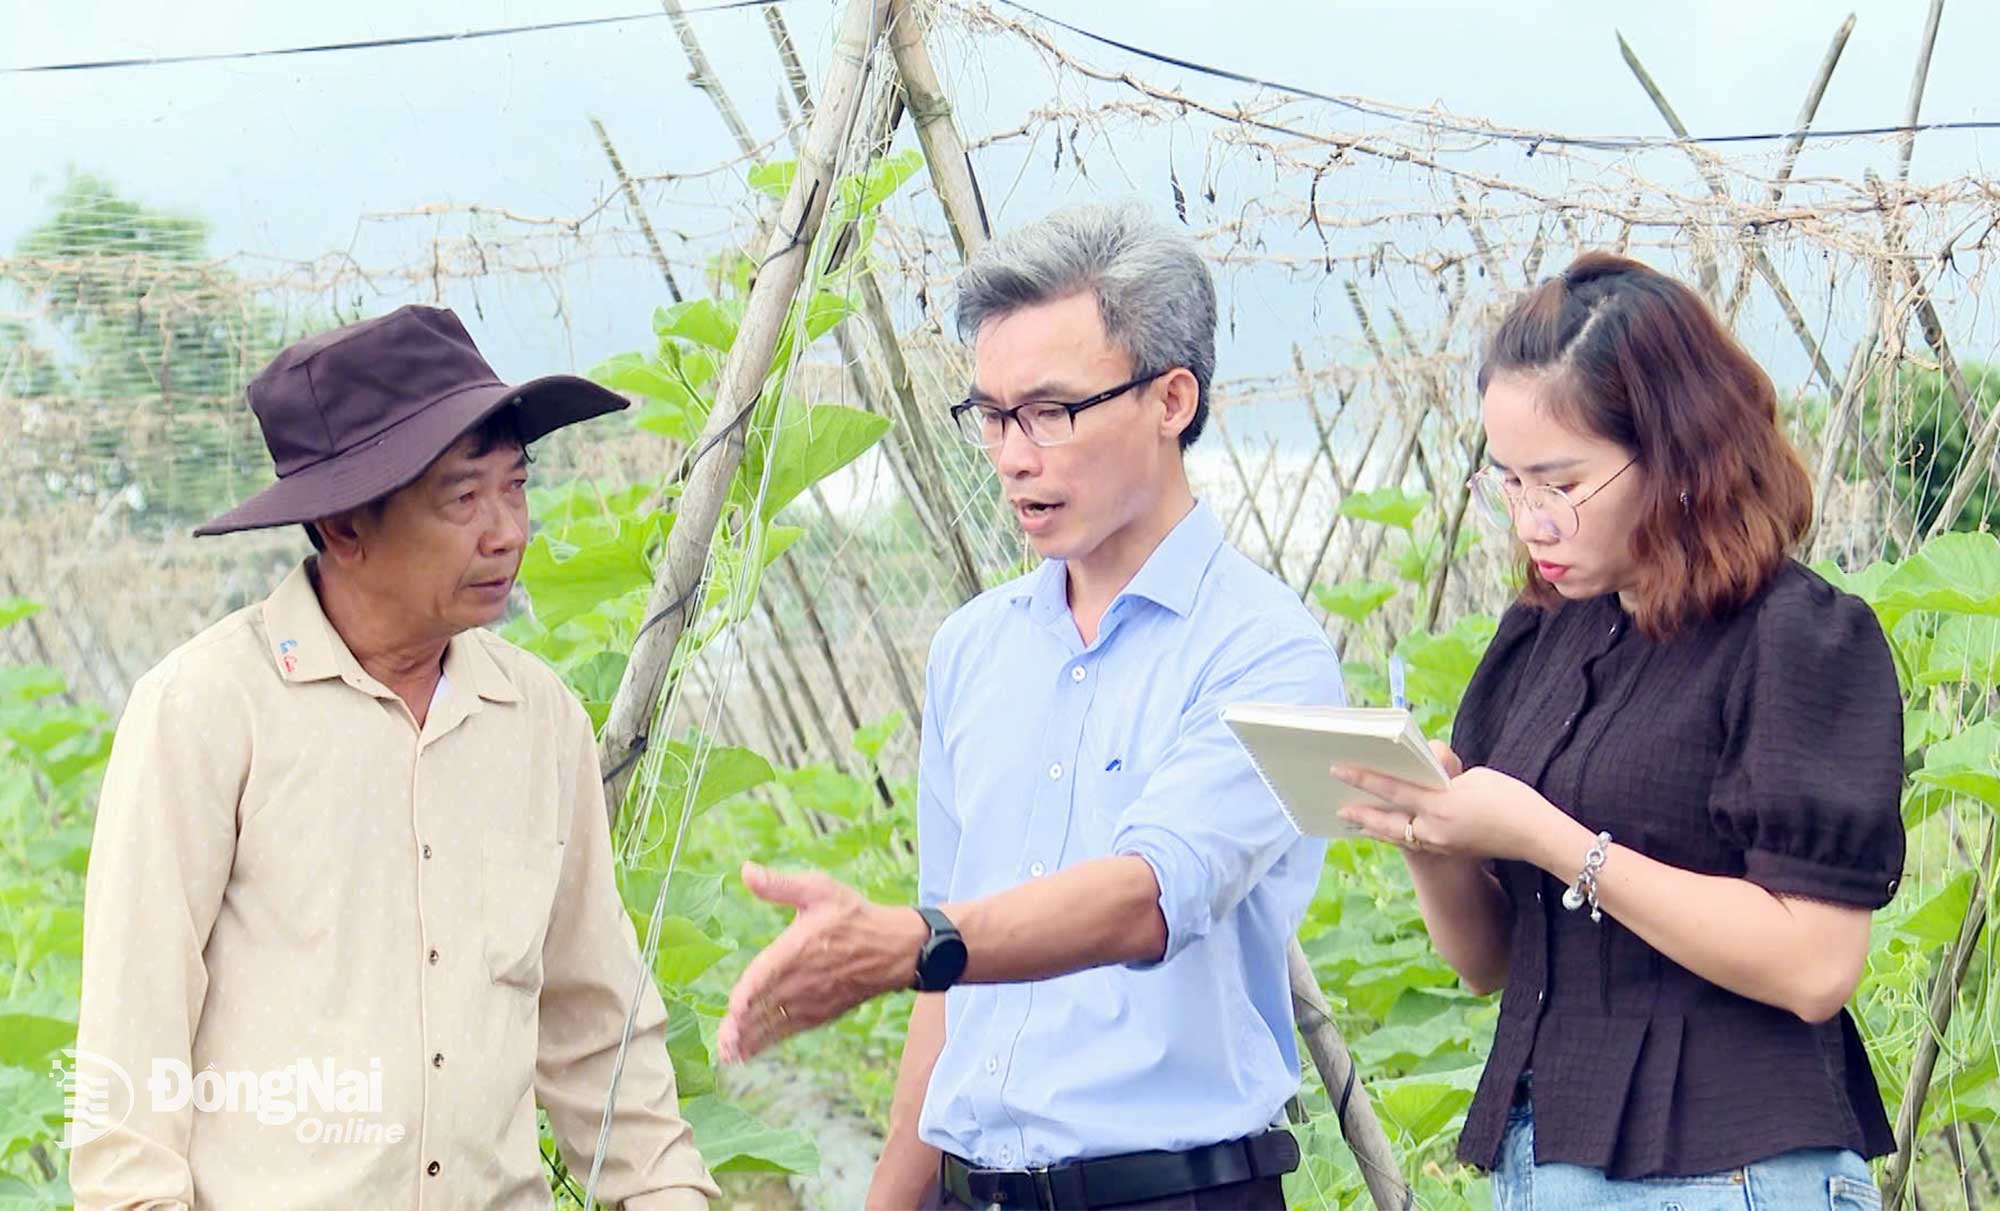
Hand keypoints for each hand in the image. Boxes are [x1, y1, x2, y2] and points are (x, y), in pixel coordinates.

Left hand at [716, 863, 926, 1064]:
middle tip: (721, 1042)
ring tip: (727, 1054)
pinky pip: (787, 1031)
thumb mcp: (820, 890)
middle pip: (766, 1005)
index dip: (750, 991)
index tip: (733, 1008)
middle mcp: (803, 979)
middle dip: (742, 1026)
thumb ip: (780, 885)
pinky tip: (746, 1053)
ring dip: (750, 1039)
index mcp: (798, 947)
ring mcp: (811, 1000)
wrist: (894, 948)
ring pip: (774, 1023)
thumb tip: (746, 870)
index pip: (768, 972)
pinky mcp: (819, 1013)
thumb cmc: (854, 917)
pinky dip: (767, 1043)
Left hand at [1333, 743, 1570, 864]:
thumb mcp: (1475, 777)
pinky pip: (1415, 842)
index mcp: (1439, 803)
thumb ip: (1444, 778)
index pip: (1393, 788)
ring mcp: (1441, 843)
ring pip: (1398, 835)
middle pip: (1387, 821)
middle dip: (1361, 814)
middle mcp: (1434, 828)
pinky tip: (1390, 830)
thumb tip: (1429, 781)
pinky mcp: (1450, 850)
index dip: (1364, 778)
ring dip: (1376, 828)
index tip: (1340, 770)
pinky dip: (1398, 835)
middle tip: (1339, 808)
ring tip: (1357, 822)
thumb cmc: (1510, 798)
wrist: (1536, 835)